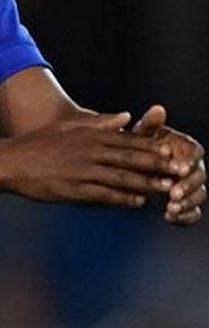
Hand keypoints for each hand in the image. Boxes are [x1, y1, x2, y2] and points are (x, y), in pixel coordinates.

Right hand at [0, 110, 179, 206]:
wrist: (9, 162)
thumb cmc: (37, 144)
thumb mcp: (67, 127)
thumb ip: (98, 122)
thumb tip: (125, 116)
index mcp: (87, 135)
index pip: (127, 141)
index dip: (151, 148)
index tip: (171, 153)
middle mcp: (87, 151)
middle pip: (129, 159)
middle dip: (156, 167)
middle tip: (178, 173)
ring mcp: (81, 171)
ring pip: (121, 178)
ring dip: (145, 184)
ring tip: (165, 189)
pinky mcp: (72, 189)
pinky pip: (103, 195)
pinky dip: (122, 198)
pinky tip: (136, 202)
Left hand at [129, 105, 205, 225]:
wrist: (126, 163)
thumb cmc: (136, 145)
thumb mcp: (139, 135)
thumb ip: (150, 124)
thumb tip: (158, 109)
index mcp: (184, 147)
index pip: (195, 152)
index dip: (190, 160)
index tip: (180, 168)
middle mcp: (192, 166)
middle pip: (199, 176)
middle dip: (188, 186)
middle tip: (173, 193)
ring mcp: (189, 185)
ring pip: (199, 196)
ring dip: (187, 202)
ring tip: (171, 208)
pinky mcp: (184, 202)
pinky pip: (192, 212)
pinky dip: (185, 216)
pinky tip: (171, 218)